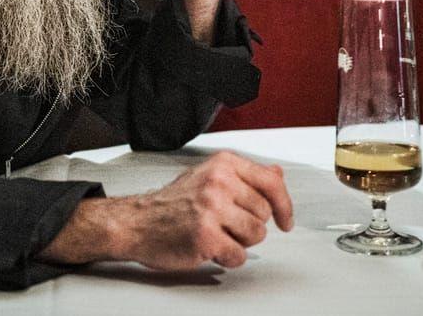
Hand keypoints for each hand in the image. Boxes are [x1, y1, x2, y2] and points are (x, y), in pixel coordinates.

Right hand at [39, 151, 292, 269]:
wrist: (137, 222)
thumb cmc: (172, 202)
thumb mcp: (209, 176)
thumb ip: (246, 176)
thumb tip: (277, 174)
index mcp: (222, 164)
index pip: (271, 182)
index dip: (284, 205)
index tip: (285, 219)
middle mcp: (218, 182)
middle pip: (264, 213)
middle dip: (249, 225)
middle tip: (226, 224)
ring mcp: (212, 209)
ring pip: (256, 235)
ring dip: (239, 242)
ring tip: (217, 234)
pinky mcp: (206, 235)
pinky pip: (239, 255)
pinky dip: (228, 258)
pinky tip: (212, 248)